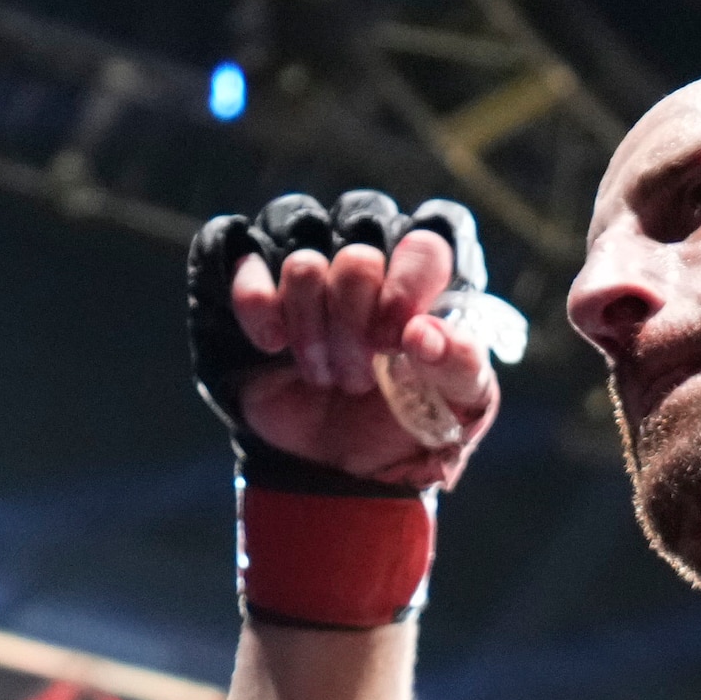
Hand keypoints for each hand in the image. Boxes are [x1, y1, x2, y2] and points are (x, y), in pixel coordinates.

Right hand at [184, 191, 501, 491]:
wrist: (336, 468)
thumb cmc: (405, 423)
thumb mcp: (458, 408)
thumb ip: (461, 366)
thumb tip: (424, 334)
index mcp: (427, 274)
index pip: (433, 232)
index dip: (413, 279)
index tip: (400, 339)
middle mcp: (370, 254)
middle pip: (361, 244)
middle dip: (357, 318)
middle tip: (361, 376)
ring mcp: (309, 262)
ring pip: (303, 256)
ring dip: (311, 325)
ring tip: (321, 376)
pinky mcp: (253, 279)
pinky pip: (240, 253)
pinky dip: (256, 302)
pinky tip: (272, 344)